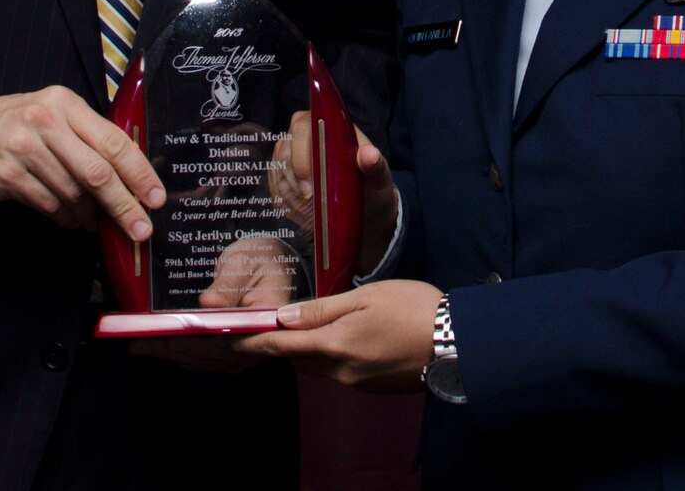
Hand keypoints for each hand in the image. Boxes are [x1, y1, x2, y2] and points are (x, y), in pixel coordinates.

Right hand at [0, 86, 164, 240]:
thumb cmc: (8, 127)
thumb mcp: (48, 116)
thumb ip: (84, 136)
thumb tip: (129, 173)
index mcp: (64, 103)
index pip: (113, 140)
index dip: (140, 173)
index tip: (155, 197)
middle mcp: (46, 121)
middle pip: (98, 171)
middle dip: (124, 205)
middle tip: (140, 228)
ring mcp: (25, 148)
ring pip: (74, 193)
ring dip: (91, 215)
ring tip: (95, 222)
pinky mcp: (8, 176)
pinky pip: (50, 206)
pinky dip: (66, 218)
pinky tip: (72, 221)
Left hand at [127, 239, 298, 373]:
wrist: (274, 264)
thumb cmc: (262, 258)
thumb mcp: (247, 261)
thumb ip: (229, 283)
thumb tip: (208, 302)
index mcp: (267, 318)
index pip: (228, 335)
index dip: (193, 338)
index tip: (165, 335)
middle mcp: (258, 342)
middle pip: (210, 351)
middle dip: (172, 347)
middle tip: (138, 341)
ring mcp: (245, 352)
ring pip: (202, 358)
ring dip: (169, 353)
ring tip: (139, 345)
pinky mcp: (233, 353)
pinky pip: (203, 358)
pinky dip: (178, 353)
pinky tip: (155, 348)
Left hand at [234, 279, 441, 392]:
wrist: (457, 345)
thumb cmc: (414, 310)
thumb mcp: (366, 296)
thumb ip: (323, 308)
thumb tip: (284, 317)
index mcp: (334, 344)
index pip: (279, 346)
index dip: (251, 342)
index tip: (227, 338)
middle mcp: (340, 370)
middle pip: (296, 359)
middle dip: (276, 346)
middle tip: (257, 330)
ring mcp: (356, 382)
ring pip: (317, 366)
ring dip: (304, 351)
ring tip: (296, 331)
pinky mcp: (371, 387)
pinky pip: (339, 372)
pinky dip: (329, 356)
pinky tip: (339, 339)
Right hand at [270, 113, 398, 274]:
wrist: (366, 214)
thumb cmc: (373, 190)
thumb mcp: (379, 180)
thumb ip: (376, 166)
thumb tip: (369, 155)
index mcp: (329, 128)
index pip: (305, 127)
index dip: (302, 153)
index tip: (310, 184)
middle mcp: (306, 136)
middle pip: (285, 148)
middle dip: (293, 176)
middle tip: (308, 200)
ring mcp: (292, 155)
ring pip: (277, 167)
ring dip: (287, 191)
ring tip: (305, 210)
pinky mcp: (285, 175)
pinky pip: (273, 183)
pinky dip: (282, 199)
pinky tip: (295, 212)